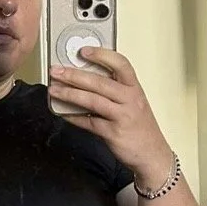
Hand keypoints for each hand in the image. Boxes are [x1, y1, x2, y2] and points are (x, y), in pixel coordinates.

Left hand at [48, 48, 173, 188]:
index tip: (84, 51)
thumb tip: (84, 82)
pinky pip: (89, 123)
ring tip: (54, 90)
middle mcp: (130, 99)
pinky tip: (62, 113)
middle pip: (100, 82)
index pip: (121, 64)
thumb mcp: (133, 104)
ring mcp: (122, 116)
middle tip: (56, 71)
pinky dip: (73, 117)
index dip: (102, 55)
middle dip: (75, 75)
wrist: (152, 154)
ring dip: (70, 94)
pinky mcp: (113, 133)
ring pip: (93, 101)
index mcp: (134, 88)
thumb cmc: (140, 128)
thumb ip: (114, 92)